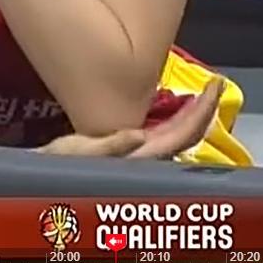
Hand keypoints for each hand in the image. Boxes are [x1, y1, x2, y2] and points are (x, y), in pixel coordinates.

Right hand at [37, 78, 224, 159]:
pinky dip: (180, 119)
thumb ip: (108, 147)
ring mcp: (145, 156)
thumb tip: (139, 136)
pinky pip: (167, 134)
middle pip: (188, 133)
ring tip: (206, 92)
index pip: (183, 133)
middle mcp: (149, 158)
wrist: (45, 179)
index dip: (202, 111)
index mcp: (141, 157)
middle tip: (216, 83)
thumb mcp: (75, 154)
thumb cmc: (57, 165)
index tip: (215, 85)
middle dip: (205, 108)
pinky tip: (183, 109)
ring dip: (195, 113)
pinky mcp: (136, 152)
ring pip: (180, 134)